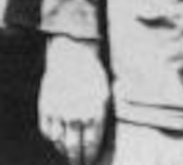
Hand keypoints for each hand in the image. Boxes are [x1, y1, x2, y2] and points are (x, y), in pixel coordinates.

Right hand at [40, 35, 109, 164]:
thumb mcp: (107, 90)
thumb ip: (107, 112)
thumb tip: (108, 131)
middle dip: (76, 159)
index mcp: (96, 110)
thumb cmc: (93, 74)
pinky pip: (47, 131)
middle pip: (75, 146)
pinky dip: (52, 139)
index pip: (92, 142)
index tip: (89, 162)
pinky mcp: (46, 108)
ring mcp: (60, 111)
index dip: (90, 155)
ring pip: (60, 141)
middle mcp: (77, 113)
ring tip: (68, 154)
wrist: (71, 57)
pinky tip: (57, 141)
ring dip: (64, 150)